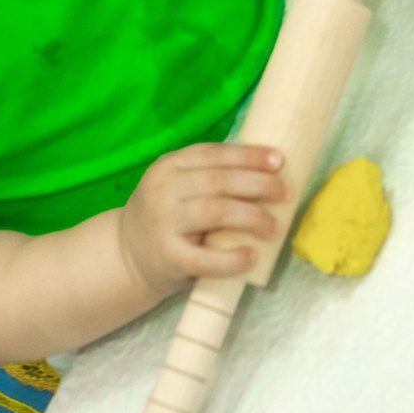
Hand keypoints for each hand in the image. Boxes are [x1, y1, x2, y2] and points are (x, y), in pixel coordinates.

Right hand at [114, 141, 288, 293]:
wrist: (127, 255)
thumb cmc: (168, 217)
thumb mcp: (178, 186)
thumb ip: (210, 177)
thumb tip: (270, 171)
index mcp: (170, 165)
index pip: (214, 154)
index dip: (249, 156)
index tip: (279, 161)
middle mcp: (163, 189)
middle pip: (220, 181)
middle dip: (259, 185)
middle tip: (285, 193)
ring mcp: (164, 223)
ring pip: (216, 212)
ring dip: (252, 217)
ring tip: (274, 227)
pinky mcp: (168, 257)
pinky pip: (206, 258)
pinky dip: (233, 258)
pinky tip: (251, 256)